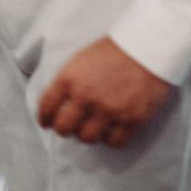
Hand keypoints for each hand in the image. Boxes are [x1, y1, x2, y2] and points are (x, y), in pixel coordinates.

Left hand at [37, 36, 171, 147]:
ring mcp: (109, 110)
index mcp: (69, 79)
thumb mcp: (80, 60)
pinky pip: (114, 142)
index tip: (46, 123)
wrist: (146, 48)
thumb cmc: (114, 51)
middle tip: (69, 128)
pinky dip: (110, 139)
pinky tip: (110, 131)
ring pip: (87, 138)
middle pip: (64, 128)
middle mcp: (86, 97)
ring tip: (92, 128)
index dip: (44, 118)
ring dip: (87, 135)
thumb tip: (59, 103)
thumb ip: (67, 82)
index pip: (47, 106)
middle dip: (63, 130)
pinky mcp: (131, 119)